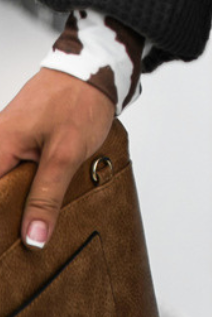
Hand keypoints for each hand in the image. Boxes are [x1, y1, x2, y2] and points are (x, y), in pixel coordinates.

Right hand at [0, 69, 116, 249]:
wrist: (95, 67)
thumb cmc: (80, 100)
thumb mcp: (66, 153)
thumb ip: (47, 196)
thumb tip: (33, 238)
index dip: (0, 222)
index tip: (6, 249)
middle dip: (7, 216)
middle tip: (25, 244)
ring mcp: (8, 139)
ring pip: (5, 183)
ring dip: (16, 204)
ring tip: (34, 233)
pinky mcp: (22, 138)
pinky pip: (15, 170)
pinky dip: (26, 188)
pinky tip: (41, 206)